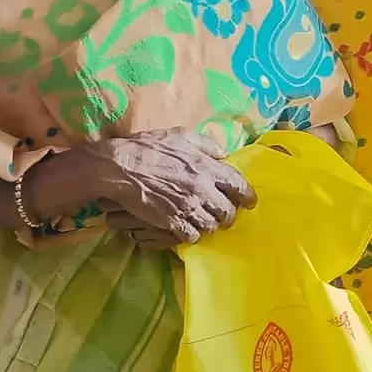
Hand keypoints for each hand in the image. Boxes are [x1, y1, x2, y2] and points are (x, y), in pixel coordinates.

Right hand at [86, 130, 255, 246]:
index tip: (249, 202)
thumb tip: (224, 154)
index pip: (239, 185)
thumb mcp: (181, 136)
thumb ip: (207, 145)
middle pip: (228, 211)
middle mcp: (202, 189)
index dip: (248, 196)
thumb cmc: (149, 147)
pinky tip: (187, 227)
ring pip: (212, 226)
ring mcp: (188, 207)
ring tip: (205, 221)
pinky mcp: (172, 221)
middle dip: (229, 215)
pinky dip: (192, 233)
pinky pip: (192, 235)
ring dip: (210, 225)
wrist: (122, 166)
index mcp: (207, 166)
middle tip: (224, 214)